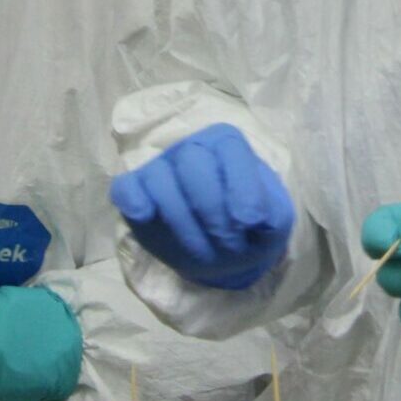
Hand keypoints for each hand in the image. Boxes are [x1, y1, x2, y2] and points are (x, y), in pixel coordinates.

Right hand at [108, 124, 295, 289]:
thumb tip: (249, 217)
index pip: (229, 148)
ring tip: (202, 254)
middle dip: (211, 209)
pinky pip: (125, 188)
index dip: (240, 186)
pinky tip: (144, 215)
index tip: (250, 222)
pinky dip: (132, 199)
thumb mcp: (275, 221)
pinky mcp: (136, 195)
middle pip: (193, 161)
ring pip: (160, 179)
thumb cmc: (252, 227)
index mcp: (228, 146)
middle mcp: (193, 149)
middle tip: (228, 245)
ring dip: (183, 223)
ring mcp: (161, 170)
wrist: (225, 250)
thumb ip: (271, 212)